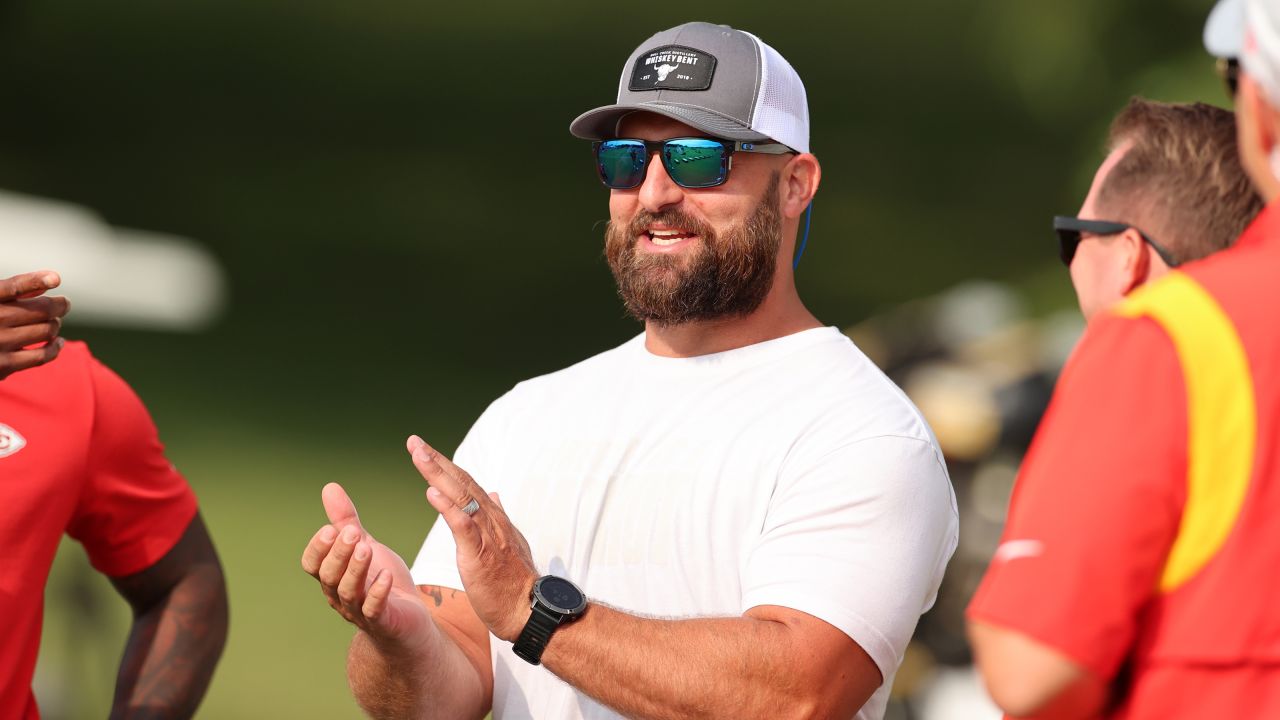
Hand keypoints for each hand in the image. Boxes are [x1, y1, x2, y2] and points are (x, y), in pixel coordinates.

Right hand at [0, 270, 69, 379]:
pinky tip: (58, 341)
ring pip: (47, 330)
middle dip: (59, 306)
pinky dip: (55, 347)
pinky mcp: (4, 365)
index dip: (35, 281)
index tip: (55, 279)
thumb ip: (13, 290)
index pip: (13, 286)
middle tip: (63, 304)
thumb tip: (50, 282)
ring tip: (53, 322)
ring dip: (55, 324)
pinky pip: (43, 355)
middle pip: (43, 309)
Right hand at [301, 483, 433, 650]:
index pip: (312, 565)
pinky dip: (378, 593)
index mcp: (333, 577)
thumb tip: (329, 487)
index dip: (318, 548)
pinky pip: (375, 610)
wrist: (411, 620)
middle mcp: (340, 596)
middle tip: (351, 532)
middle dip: (338, 553)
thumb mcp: (366, 545)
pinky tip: (386, 576)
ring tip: (365, 548)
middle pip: (328, 576)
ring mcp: (360, 611)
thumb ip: (346, 521)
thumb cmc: (383, 581)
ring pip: (349, 592)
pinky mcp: (383, 622)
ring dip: (355, 569)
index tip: (330, 528)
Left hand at [407, 435, 537, 641]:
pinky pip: (463, 527)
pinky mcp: (480, 555)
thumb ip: (499, 517)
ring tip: (420, 456)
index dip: (446, 466)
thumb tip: (495, 494)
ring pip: (461, 498)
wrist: (528, 609)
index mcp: (494, 518)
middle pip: (461, 483)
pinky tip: (432, 493)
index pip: (467, 485)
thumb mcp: (509, 543)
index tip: (425, 450)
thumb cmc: (514, 582)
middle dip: (436, 461)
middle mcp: (491, 521)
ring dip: (439, 475)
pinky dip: (448, 508)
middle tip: (414, 442)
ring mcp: (487, 536)